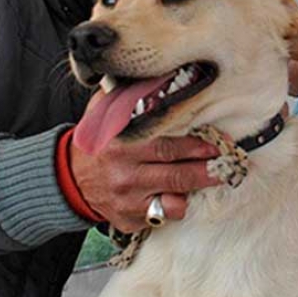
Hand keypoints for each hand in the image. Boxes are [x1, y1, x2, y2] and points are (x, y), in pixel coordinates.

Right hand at [70, 91, 222, 231]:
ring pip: (173, 200)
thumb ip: (126, 98)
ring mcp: (127, 200)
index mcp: (120, 146)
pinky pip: (161, 217)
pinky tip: (183, 197)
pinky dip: (175, 208)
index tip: (217, 142)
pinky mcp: (129, 220)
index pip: (165, 145)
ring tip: (218, 178)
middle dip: (205, 169)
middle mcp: (124, 174)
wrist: (70, 179)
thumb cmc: (99, 142)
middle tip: (227, 162)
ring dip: (196, 190)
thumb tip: (155, 76)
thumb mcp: (103, 114)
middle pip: (175, 174)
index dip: (194, 145)